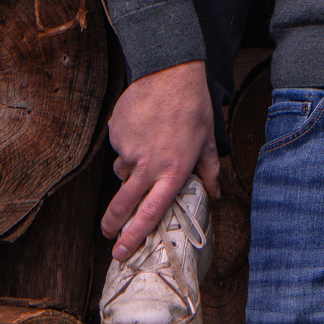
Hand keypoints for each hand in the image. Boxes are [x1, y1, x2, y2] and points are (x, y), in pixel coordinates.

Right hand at [102, 60, 219, 261]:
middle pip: (124, 204)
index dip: (134, 236)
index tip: (122, 252)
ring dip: (129, 169)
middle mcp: (149, 165)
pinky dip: (127, 143)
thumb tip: (214, 193)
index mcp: (173, 171)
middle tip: (108, 233)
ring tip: (148, 145)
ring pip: (122, 171)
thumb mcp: (207, 140)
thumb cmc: (193, 105)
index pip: (150, 213)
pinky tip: (142, 127)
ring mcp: (129, 149)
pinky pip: (119, 147)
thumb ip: (209, 171)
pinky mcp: (116, 133)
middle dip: (113, 224)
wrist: (170, 70)